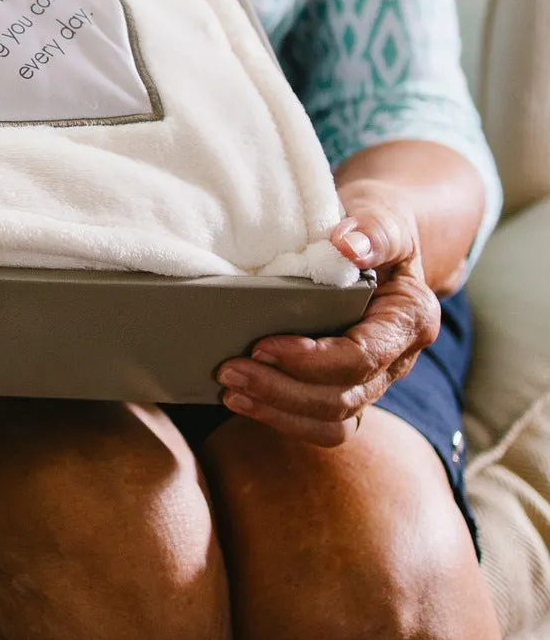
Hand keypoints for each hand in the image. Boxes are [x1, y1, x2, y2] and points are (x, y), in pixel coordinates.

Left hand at [216, 192, 439, 446]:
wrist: (376, 242)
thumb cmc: (375, 228)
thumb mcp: (381, 216)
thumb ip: (372, 230)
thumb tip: (347, 245)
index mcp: (409, 320)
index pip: (362, 357)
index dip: (311, 359)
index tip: (262, 346)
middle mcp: (396, 359)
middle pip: (345, 396)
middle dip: (283, 390)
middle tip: (230, 371)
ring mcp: (373, 379)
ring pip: (334, 420)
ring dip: (279, 411)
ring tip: (230, 392)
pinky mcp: (347, 387)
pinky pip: (322, 423)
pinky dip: (284, 419)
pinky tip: (243, 402)